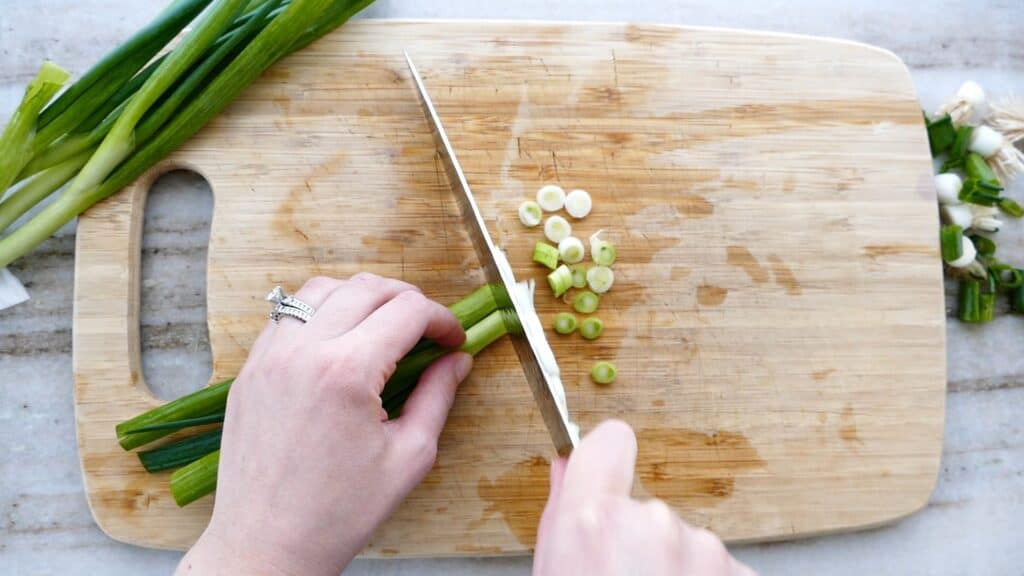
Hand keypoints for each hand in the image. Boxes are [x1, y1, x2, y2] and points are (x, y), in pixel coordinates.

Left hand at [177, 274, 471, 574]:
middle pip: (367, 287)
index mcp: (347, 372)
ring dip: (361, 296)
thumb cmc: (338, 513)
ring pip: (322, 288)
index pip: (408, 311)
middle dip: (408, 299)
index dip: (442, 319)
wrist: (265, 545)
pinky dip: (320, 312)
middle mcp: (303, 351)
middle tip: (427, 328)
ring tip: (382, 326)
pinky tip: (339, 341)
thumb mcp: (408, 457)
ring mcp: (269, 356)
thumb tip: (457, 360)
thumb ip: (437, 397)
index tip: (454, 339)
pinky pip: (287, 315)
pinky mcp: (250, 369)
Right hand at [533, 420, 755, 575]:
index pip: (609, 442)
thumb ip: (561, 519)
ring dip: (673, 569)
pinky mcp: (740, 574)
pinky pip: (717, 570)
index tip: (606, 472)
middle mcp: (652, 522)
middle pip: (646, 509)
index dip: (606, 459)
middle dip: (639, 543)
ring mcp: (703, 549)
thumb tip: (565, 470)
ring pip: (684, 543)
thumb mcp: (551, 570)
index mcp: (593, 521)